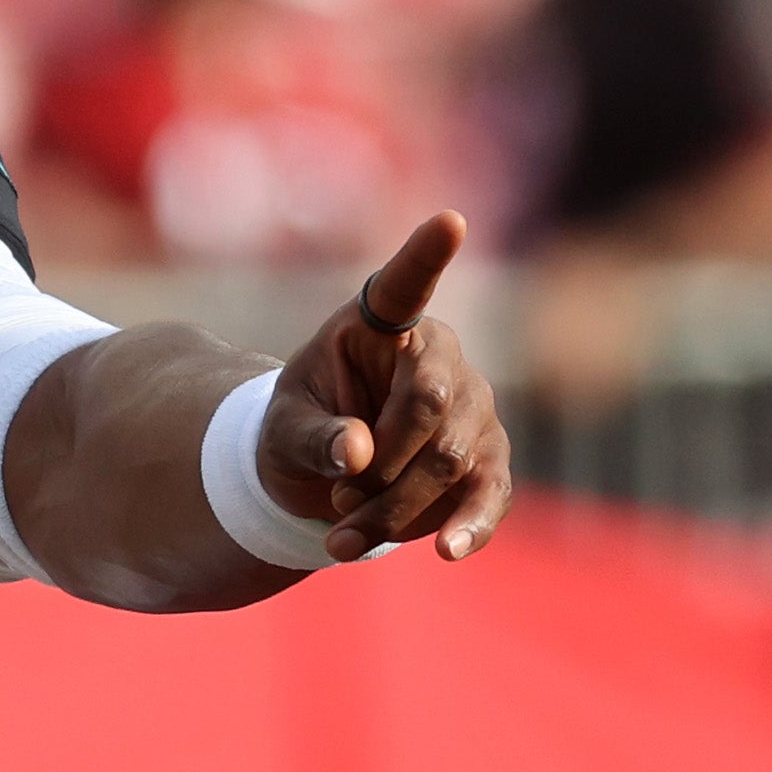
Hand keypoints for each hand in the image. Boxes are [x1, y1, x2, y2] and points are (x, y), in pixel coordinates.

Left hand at [257, 211, 513, 563]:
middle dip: (382, 464)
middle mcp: (441, 356)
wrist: (323, 479)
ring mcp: (475, 407)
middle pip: (430, 405)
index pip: (406, 284)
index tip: (449, 220)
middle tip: (334, 498)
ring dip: (395, 509)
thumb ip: (311, 436)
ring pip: (453, 460)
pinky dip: (468, 525)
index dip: (427, 254)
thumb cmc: (299, 429)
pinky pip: (489, 492)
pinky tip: (448, 551)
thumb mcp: (281, 431)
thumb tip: (357, 454)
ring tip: (339, 539)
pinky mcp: (490, 460)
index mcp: (383, 326)